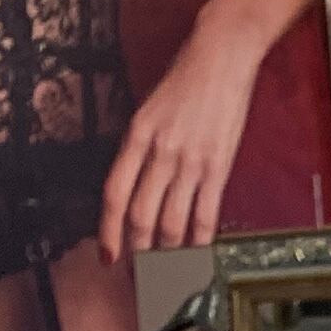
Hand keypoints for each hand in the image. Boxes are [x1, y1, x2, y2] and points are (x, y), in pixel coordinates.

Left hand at [100, 6, 272, 261]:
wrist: (222, 55)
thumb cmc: (186, 78)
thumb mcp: (150, 109)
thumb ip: (142, 147)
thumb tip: (139, 187)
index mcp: (136, 135)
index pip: (114, 194)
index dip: (108, 231)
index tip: (108, 257)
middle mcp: (159, 152)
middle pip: (141, 216)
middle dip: (138, 252)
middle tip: (139, 275)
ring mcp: (190, 161)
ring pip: (172, 222)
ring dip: (168, 253)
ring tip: (167, 274)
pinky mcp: (217, 166)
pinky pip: (205, 214)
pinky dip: (199, 241)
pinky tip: (197, 256)